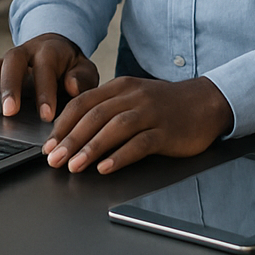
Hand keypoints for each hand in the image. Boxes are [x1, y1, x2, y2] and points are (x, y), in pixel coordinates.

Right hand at [0, 33, 98, 121]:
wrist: (59, 51)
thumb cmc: (72, 67)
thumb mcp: (85, 70)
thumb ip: (82, 78)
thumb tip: (72, 87)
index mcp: (50, 50)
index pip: (45, 67)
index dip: (44, 91)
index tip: (46, 115)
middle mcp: (26, 51)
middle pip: (13, 61)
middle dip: (11, 86)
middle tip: (10, 111)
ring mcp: (10, 59)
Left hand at [42, 75, 233, 174]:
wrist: (206, 102)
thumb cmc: (165, 104)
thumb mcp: (134, 98)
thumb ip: (108, 109)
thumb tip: (75, 133)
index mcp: (120, 87)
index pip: (83, 103)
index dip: (63, 124)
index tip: (49, 144)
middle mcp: (133, 96)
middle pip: (95, 116)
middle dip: (70, 139)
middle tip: (53, 159)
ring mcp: (151, 112)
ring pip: (115, 128)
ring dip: (91, 148)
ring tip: (74, 166)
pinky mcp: (167, 131)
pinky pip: (140, 143)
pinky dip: (120, 156)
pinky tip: (106, 168)